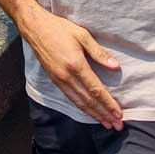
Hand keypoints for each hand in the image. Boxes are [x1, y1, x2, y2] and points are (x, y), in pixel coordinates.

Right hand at [19, 5, 123, 129]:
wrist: (34, 27)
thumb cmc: (59, 28)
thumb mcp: (82, 35)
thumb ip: (99, 53)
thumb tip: (116, 67)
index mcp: (76, 64)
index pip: (96, 90)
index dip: (109, 104)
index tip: (120, 115)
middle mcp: (67, 76)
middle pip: (89, 100)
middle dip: (104, 114)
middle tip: (118, 126)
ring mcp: (59, 79)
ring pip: (79, 102)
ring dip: (94, 114)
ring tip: (106, 123)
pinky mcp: (54, 80)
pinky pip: (70, 98)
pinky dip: (81, 107)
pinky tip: (89, 112)